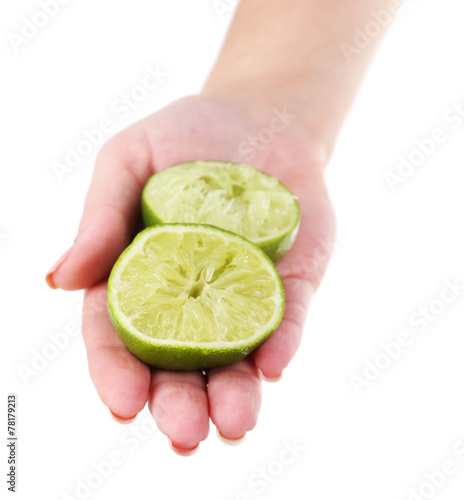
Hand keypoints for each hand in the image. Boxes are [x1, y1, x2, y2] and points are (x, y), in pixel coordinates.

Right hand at [46, 93, 335, 454]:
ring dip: (234, 395)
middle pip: (180, 363)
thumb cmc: (184, 136)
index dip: (118, 372)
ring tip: (235, 424)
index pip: (123, 334)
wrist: (259, 118)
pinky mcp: (293, 282)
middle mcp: (193, 298)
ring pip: (236, 358)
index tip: (124, 404)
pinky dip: (282, 343)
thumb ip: (98, 219)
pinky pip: (288, 319)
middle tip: (184, 435)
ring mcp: (245, 294)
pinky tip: (274, 367)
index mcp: (143, 276)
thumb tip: (57, 281)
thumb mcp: (128, 161)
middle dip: (179, 404)